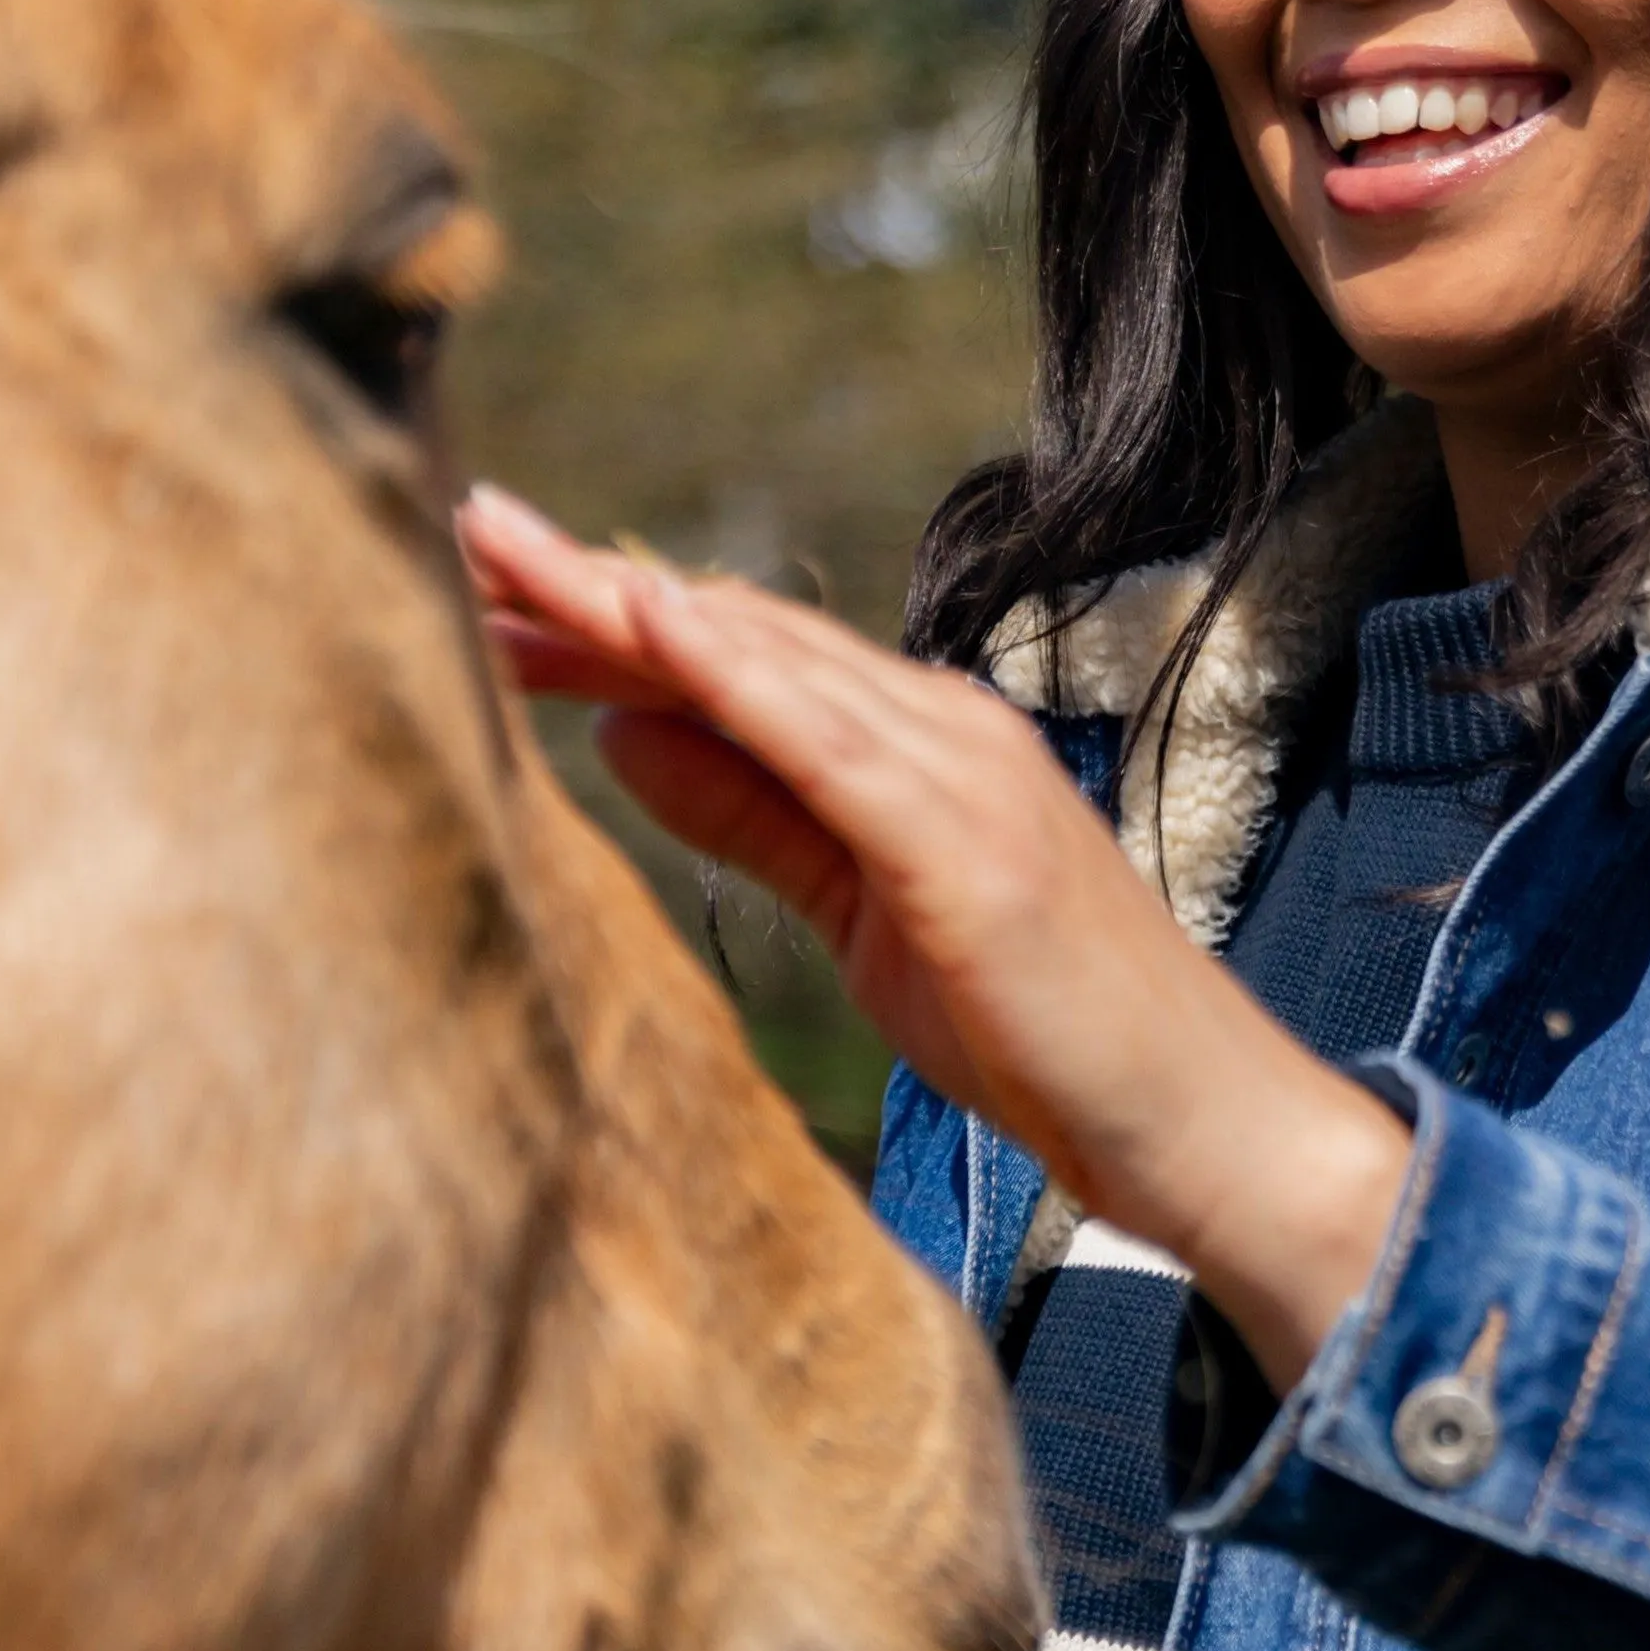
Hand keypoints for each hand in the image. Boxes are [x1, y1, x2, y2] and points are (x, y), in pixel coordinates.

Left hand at [457, 487, 1409, 1385]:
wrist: (1199, 1121)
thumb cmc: (1042, 1033)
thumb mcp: (861, 919)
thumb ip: (753, 818)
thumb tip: (622, 734)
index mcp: (911, 746)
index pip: (731, 661)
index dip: (601, 623)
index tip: (477, 592)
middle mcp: (937, 726)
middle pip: (733, 633)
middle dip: (586, 587)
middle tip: (450, 529)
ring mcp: (961, 768)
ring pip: (769, 658)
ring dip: (630, 603)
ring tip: (509, 553)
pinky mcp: (969, 834)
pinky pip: (830, 736)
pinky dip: (734, 672)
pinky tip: (647, 626)